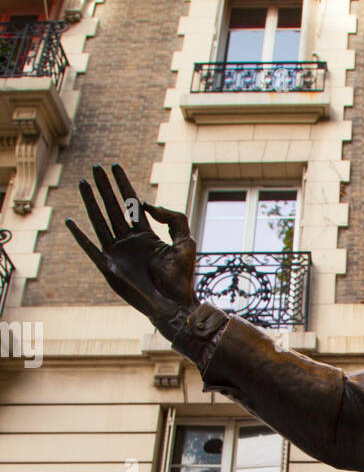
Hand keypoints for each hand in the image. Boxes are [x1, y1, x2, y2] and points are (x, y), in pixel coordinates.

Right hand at [65, 164, 196, 329]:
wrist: (174, 305)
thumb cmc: (182, 279)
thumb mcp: (185, 242)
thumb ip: (174, 219)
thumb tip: (149, 204)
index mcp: (147, 236)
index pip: (131, 204)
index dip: (123, 185)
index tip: (115, 166)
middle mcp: (129, 242)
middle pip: (113, 208)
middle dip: (104, 187)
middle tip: (95, 167)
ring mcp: (118, 254)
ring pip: (100, 221)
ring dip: (91, 202)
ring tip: (82, 182)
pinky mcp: (108, 268)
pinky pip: (90, 249)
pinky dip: (79, 236)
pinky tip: (70, 222)